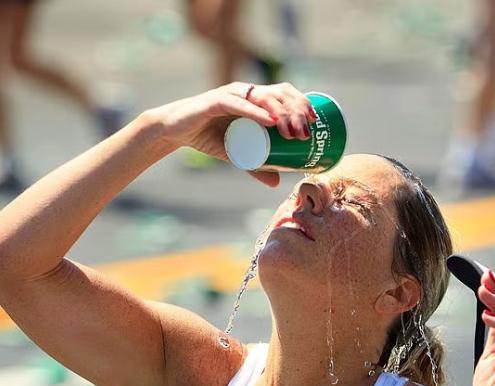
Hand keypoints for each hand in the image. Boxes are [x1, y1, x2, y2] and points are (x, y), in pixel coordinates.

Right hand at [144, 82, 315, 186]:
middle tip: (306, 133)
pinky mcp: (215, 101)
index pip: (285, 93)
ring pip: (264, 97)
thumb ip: (257, 167)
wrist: (177, 131)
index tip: (316, 122)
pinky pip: (239, 103)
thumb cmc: (209, 137)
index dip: (303, 103)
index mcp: (255, 98)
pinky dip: (256, 111)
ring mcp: (232, 94)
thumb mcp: (237, 155)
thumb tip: (277, 184)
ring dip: (282, 113)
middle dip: (297, 111)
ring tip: (293, 132)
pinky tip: (270, 120)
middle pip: (280, 94)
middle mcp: (247, 91)